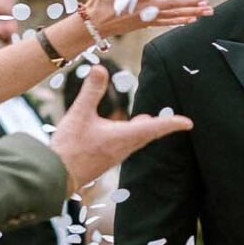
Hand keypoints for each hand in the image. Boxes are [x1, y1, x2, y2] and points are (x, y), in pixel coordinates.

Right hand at [51, 65, 193, 189]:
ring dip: (144, 131)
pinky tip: (121, 134)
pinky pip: (124, 147)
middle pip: (147, 135)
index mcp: (123, 136)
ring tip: (147, 121)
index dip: (172, 123)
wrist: (55, 176)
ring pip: (135, 141)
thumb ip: (91, 91)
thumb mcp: (79, 114)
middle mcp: (123, 148)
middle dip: (160, 126)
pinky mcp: (104, 160)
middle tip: (174, 122)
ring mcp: (114, 156)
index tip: (188, 123)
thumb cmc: (69, 147)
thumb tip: (100, 68)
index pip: (155, 128)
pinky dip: (130, 137)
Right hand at [75, 0, 211, 43]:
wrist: (95, 25)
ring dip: (191, 12)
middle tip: (206, 2)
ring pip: (173, 15)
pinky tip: (192, 19)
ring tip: (206, 11)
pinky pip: (167, 23)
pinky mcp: (146, 24)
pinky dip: (180, 21)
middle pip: (172, 4)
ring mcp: (147, 17)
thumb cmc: (100, 0)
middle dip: (190, 3)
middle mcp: (144, 7)